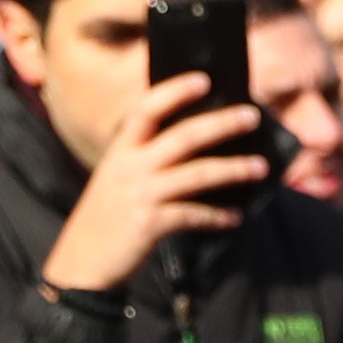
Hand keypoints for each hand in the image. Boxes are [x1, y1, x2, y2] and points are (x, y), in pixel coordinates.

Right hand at [40, 68, 271, 293]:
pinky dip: (216, 216)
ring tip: (260, 167)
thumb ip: (143, 159)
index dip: (175, 92)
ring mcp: (141, 195)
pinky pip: (193, 215)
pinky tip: (235, 217)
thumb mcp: (115, 178)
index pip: (147, 109)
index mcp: (120, 151)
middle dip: (221, 124)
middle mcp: (130, 167)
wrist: (82, 263)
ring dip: (233, 169)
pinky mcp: (150, 224)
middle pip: (183, 137)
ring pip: (196, 175)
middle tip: (251, 116)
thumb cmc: (105, 217)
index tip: (204, 79)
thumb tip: (195, 146)